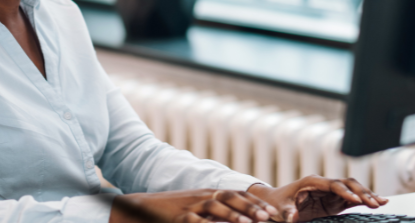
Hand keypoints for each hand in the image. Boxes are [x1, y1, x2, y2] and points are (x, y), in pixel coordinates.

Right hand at [109, 189, 280, 222]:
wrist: (142, 207)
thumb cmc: (173, 210)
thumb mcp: (196, 207)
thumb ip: (216, 212)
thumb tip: (238, 218)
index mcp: (209, 193)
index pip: (237, 194)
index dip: (254, 202)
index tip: (272, 212)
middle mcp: (201, 196)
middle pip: (230, 197)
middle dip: (250, 207)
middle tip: (268, 217)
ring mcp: (189, 206)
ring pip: (215, 207)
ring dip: (233, 215)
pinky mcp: (177, 218)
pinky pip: (195, 222)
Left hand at [247, 175, 388, 221]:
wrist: (276, 202)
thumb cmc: (278, 203)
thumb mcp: (280, 209)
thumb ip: (287, 212)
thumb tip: (292, 217)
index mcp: (312, 182)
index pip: (333, 185)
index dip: (346, 192)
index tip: (357, 200)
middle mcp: (324, 184)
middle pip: (347, 184)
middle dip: (362, 192)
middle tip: (375, 203)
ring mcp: (331, 192)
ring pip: (353, 189)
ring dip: (367, 195)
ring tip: (382, 203)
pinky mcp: (335, 201)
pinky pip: (353, 199)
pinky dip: (365, 200)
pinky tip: (379, 203)